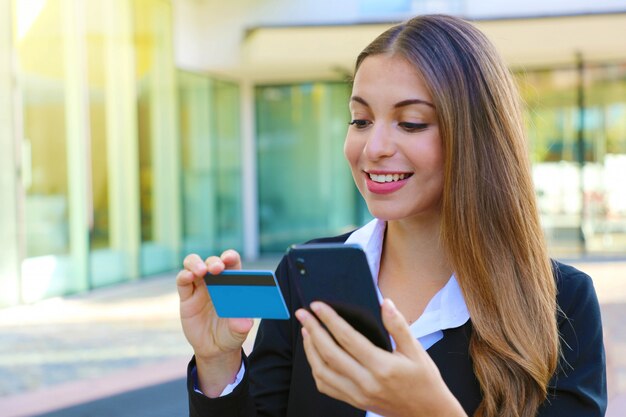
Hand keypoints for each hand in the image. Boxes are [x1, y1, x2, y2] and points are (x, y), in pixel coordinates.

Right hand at [176, 250, 253, 396]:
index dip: (230, 257)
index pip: (232, 264)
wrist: (214, 349)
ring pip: (193, 265)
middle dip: (214, 261)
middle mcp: (215, 281)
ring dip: (196, 263)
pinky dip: (184, 275)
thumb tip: (244, 323)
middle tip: (217, 268)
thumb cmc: (231, 334)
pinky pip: (182, 281)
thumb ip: (241, 326)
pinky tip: (187, 276)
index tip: (229, 258)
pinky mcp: (186, 297)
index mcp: (232, 283)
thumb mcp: (239, 332)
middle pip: (212, 262)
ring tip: (201, 271)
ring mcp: (199, 287)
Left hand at [295, 299, 466, 416]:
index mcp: (382, 366)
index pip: (348, 338)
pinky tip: (315, 355)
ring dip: (310, 349)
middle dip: (313, 330)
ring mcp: (358, 394)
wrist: (429, 413)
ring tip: (306, 331)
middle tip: (303, 314)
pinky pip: (326, 386)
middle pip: (329, 353)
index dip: (330, 320)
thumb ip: (399, 325)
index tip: (318, 306)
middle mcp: (366, 382)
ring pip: (323, 371)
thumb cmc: (424, 380)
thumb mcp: (416, 350)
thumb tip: (386, 303)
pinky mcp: (354, 402)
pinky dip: (316, 369)